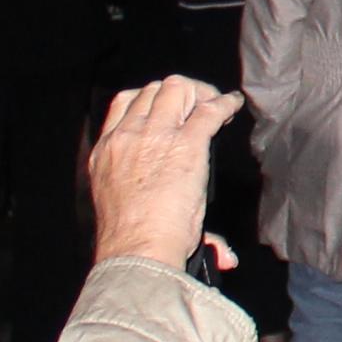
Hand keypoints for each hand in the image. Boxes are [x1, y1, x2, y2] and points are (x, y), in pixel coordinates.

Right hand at [84, 78, 242, 272]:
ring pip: (177, 88)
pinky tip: (233, 106)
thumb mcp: (126, 208)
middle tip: (197, 106)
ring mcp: (156, 135)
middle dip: (179, 92)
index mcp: (107, 150)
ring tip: (214, 105)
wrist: (138, 249)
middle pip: (154, 89)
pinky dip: (225, 104)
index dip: (150, 99)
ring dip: (200, 93)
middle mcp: (128, 136)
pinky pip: (209, 110)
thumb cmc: (132, 241)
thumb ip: (157, 206)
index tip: (167, 108)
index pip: (124, 103)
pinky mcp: (187, 143)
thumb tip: (220, 253)